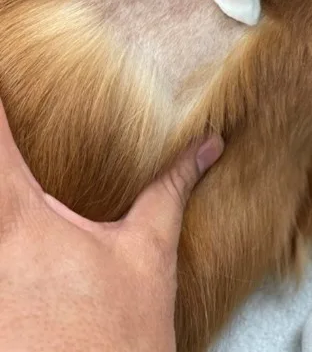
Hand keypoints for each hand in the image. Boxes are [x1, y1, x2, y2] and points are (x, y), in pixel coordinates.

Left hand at [0, 98, 222, 351]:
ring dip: (1, 194)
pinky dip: (1, 231)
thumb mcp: (148, 256)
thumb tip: (204, 149)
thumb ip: (168, 191)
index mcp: (21, 218)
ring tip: (28, 212)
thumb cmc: (116, 337)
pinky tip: (19, 257)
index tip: (3, 73)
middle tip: (10, 121)